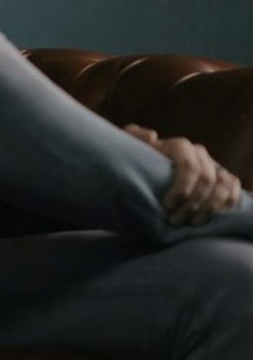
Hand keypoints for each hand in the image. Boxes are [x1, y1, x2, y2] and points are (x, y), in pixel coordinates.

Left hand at [123, 123, 242, 225]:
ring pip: (223, 185)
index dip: (182, 187)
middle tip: (174, 221)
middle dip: (192, 204)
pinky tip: (210, 217)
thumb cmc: (135, 160)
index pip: (189, 165)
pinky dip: (226, 204)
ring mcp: (212, 166)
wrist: (145, 171)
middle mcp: (199, 154)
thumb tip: (153, 136)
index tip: (167, 205)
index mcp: (179, 146)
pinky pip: (233, 190)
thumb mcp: (128, 147)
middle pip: (206, 179)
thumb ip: (134, 137)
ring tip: (192, 223)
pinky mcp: (221, 179)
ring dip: (209, 208)